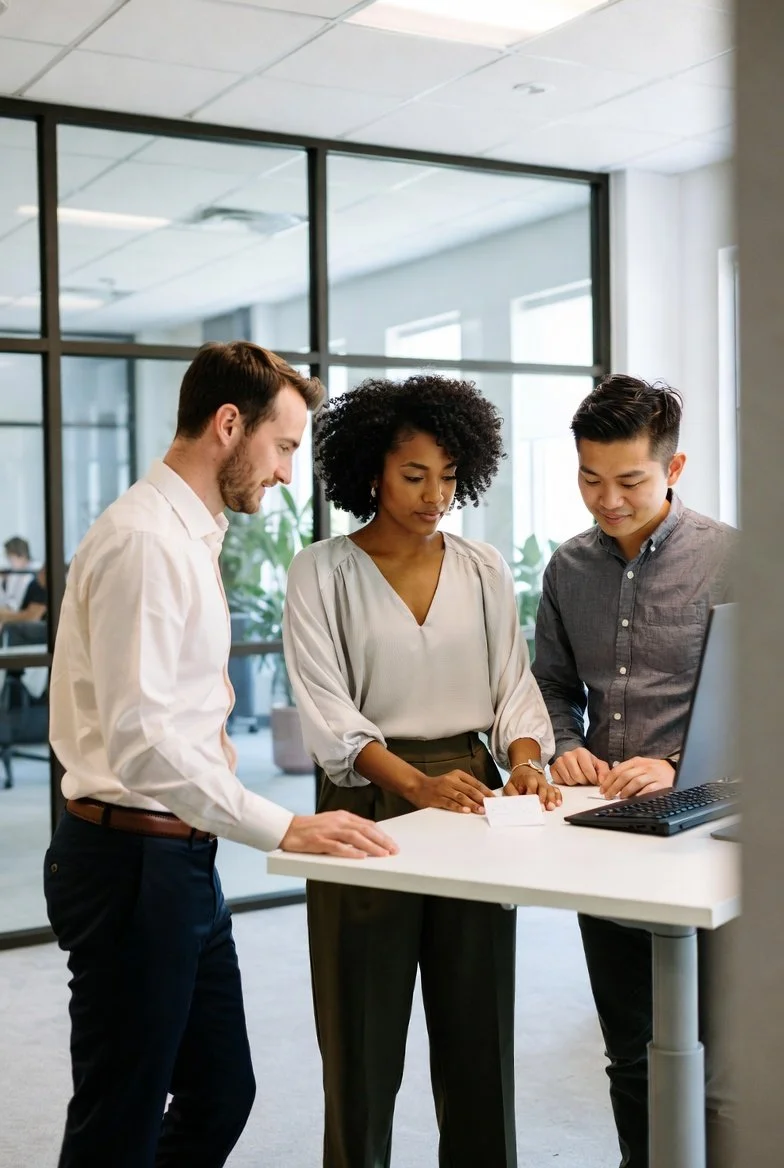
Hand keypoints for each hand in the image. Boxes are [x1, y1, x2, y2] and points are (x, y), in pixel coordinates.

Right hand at [280, 812, 397, 858]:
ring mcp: (328, 830)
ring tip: (383, 854)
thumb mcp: (332, 824)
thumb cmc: (311, 829)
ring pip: (355, 837)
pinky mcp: (319, 841)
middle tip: (393, 850)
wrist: (287, 829)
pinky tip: (361, 856)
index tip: (392, 843)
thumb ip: (348, 830)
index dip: (381, 834)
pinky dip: (350, 851)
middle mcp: (338, 821)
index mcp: (342, 816)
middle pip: (365, 830)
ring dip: (371, 846)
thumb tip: (367, 841)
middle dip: (382, 840)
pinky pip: (337, 846)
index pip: (367, 824)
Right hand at [411, 769, 495, 813]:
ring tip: (480, 810)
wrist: (418, 786)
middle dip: (481, 799)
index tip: (493, 798)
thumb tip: (482, 798)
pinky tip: (465, 811)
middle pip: (469, 790)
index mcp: (457, 774)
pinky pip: (449, 803)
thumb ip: (465, 787)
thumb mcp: (452, 781)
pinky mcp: (437, 798)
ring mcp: (444, 789)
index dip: (485, 791)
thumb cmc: (438, 785)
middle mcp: (451, 780)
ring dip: (472, 804)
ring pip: (461, 797)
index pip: (475, 783)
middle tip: (489, 806)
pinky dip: (458, 807)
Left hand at [502, 765, 561, 810]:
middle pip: (543, 787)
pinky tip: (558, 803)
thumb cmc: (518, 780)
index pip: (531, 783)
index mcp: (527, 778)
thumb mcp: (510, 785)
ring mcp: (545, 783)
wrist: (524, 770)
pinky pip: (556, 790)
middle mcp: (538, 780)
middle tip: (543, 808)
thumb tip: (515, 802)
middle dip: (544, 798)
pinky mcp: (549, 787)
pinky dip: (558, 796)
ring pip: (550, 789)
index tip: (531, 801)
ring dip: (552, 798)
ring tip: (551, 807)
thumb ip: (511, 793)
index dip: (532, 792)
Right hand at [550, 748, 609, 786]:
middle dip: (584, 781)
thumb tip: (602, 782)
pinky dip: (566, 782)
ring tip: (577, 777)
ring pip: (569, 781)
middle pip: (578, 777)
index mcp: (581, 752)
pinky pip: (560, 782)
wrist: (572, 757)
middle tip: (585, 778)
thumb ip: (604, 772)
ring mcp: (559, 761)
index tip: (594, 779)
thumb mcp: (598, 764)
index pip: (588, 771)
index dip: (593, 779)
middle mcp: (568, 755)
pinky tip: (569, 776)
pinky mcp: (552, 768)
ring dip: (575, 782)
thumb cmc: (586, 762)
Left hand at [600, 757, 675, 799]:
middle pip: (625, 776)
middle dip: (613, 787)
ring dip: (625, 791)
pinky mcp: (661, 784)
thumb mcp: (642, 766)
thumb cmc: (656, 771)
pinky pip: (647, 790)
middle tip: (607, 795)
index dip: (608, 780)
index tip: (602, 789)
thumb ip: (628, 770)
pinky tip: (633, 800)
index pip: (619, 769)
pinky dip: (639, 795)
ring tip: (619, 797)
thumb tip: (611, 779)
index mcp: (638, 761)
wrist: (676, 771)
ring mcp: (653, 775)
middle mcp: (645, 767)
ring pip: (635, 782)